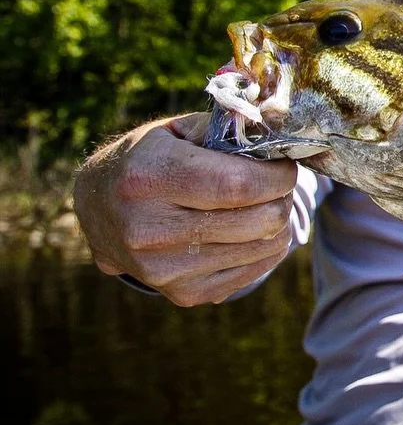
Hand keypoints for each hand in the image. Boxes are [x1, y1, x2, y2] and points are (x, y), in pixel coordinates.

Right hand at [72, 112, 297, 305]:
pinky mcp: (182, 294)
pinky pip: (255, 271)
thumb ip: (227, 130)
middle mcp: (150, 230)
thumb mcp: (176, 131)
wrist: (96, 210)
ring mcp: (165, 269)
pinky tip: (247, 228)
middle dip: (282, 196)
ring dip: (278, 222)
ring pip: (266, 247)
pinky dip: (265, 247)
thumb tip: (282, 136)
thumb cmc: (148, 160)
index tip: (285, 164)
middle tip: (275, 183)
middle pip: (261, 220)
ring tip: (261, 202)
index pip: (238, 185)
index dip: (278, 175)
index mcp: (146, 179)